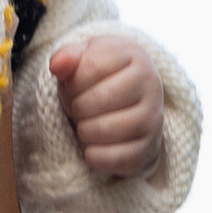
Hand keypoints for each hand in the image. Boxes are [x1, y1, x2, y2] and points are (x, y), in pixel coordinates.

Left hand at [49, 33, 165, 180]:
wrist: (128, 103)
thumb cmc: (99, 77)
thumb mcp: (83, 58)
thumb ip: (68, 57)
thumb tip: (57, 65)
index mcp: (133, 55)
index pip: (92, 65)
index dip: (72, 81)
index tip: (72, 87)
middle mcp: (150, 82)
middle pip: (101, 98)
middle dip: (78, 107)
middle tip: (77, 109)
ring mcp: (154, 116)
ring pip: (108, 129)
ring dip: (85, 132)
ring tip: (84, 126)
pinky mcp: (150, 146)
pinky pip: (118, 157)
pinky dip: (95, 156)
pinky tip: (90, 148)